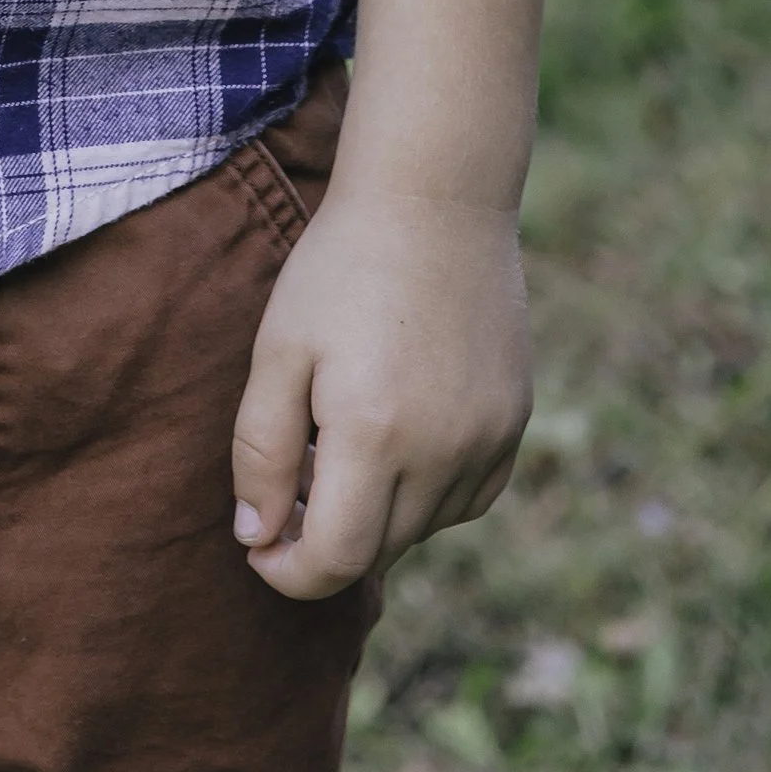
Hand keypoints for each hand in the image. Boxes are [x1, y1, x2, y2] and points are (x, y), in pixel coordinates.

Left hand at [229, 185, 531, 599]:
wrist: (435, 199)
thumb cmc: (340, 268)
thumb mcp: (279, 350)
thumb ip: (262, 451)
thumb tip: (256, 538)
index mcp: (374, 435)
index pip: (336, 561)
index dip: (290, 573)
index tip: (258, 547)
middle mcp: (442, 453)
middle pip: (379, 550)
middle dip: (327, 537)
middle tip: (294, 478)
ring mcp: (488, 441)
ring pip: (423, 528)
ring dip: (377, 512)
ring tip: (345, 436)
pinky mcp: (514, 425)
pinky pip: (467, 497)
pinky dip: (428, 492)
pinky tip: (400, 435)